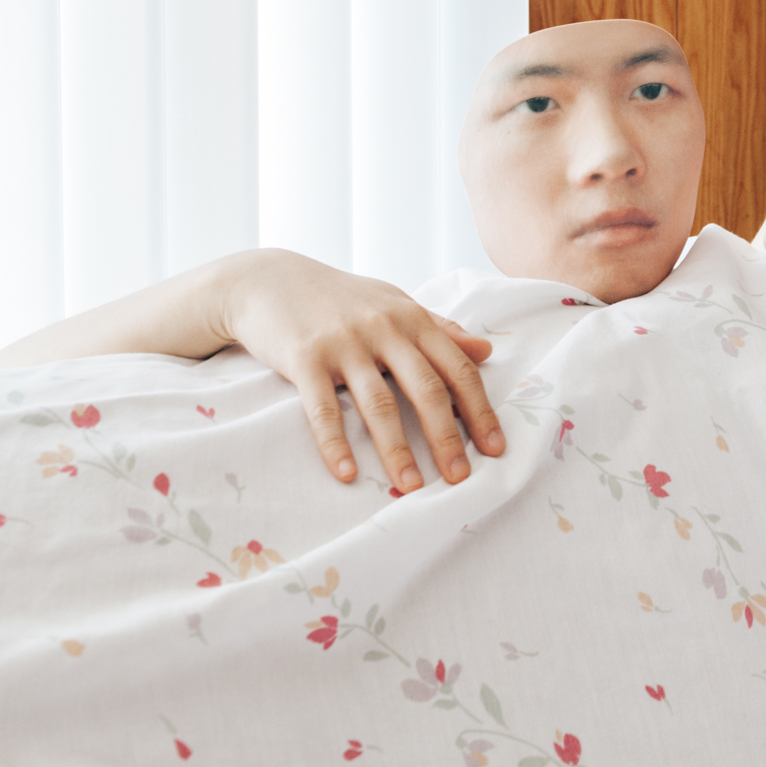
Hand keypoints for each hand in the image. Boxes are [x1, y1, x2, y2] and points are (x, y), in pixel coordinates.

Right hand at [221, 251, 505, 490]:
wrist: (269, 279)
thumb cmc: (341, 298)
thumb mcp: (395, 304)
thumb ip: (441, 330)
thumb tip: (487, 352)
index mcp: (412, 318)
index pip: (458, 368)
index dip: (480, 409)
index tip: (496, 447)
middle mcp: (385, 328)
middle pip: (426, 390)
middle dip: (447, 438)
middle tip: (461, 478)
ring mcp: (344, 343)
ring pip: (379, 404)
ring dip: (398, 451)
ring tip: (413, 487)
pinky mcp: (304, 358)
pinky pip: (323, 409)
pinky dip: (336, 444)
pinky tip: (348, 475)